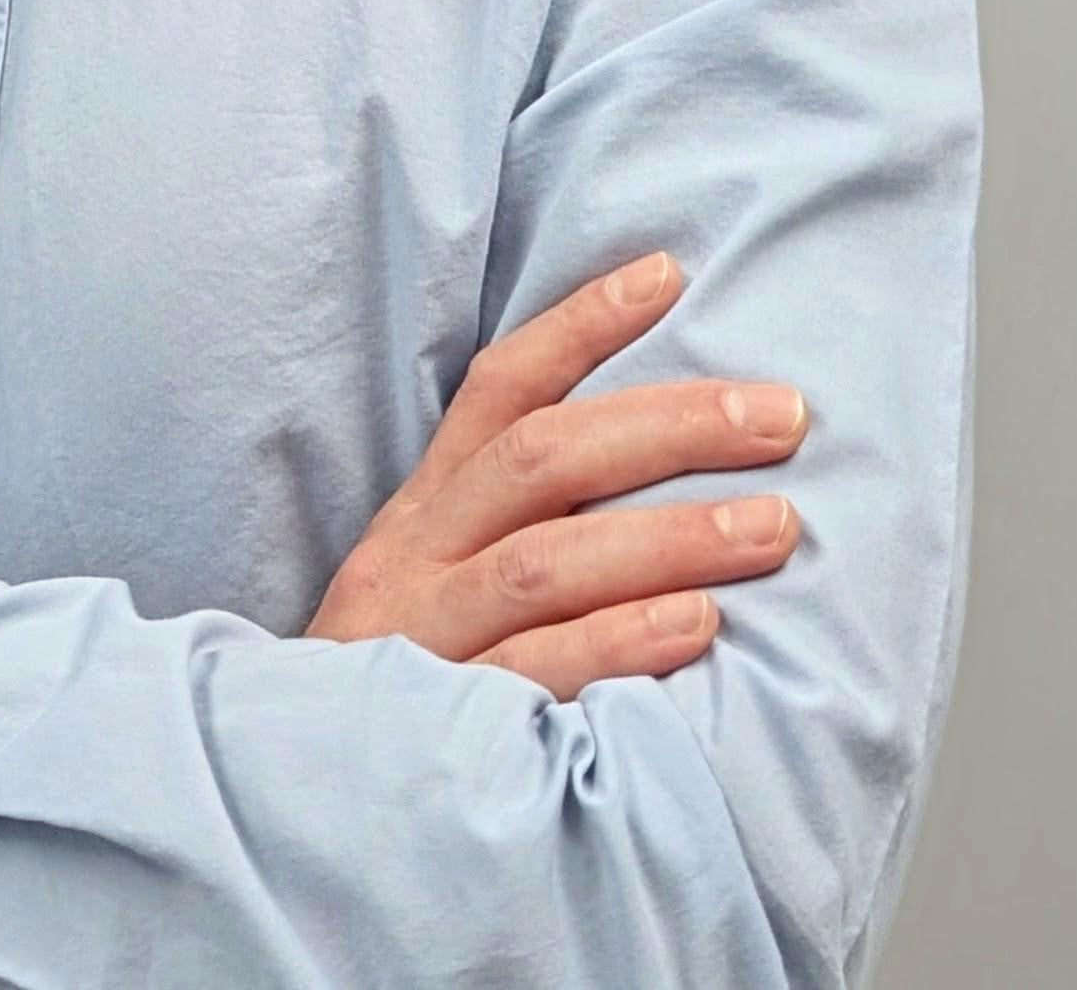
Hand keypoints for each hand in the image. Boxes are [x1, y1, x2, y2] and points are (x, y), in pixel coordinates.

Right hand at [301, 251, 806, 699]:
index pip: (500, 390)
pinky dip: (619, 644)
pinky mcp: (437, 721)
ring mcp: (423, 635)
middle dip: (668, 428)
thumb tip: (666, 467)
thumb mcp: (440, 581)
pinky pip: (535, 673)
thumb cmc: (408, 680)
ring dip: (667, 537)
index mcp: (425, 508)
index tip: (668, 274)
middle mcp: (418, 553)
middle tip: (782, 417)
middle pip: (540, 460)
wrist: (294, 804)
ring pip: (545, 563)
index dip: (580, 327)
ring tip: (772, 527)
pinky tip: (696, 629)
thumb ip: (521, 527)